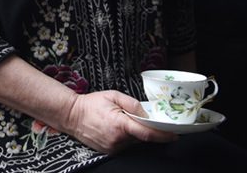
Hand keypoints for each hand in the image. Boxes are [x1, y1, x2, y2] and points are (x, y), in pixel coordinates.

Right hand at [62, 90, 178, 153]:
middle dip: (145, 128)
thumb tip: (147, 114)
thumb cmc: (91, 104)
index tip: (175, 135)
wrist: (71, 115)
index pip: (148, 134)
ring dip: (133, 132)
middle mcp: (117, 139)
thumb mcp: (113, 96)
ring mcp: (113, 147)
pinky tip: (115, 128)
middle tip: (137, 117)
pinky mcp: (109, 151)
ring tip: (120, 120)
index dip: (164, 135)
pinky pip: (125, 145)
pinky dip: (125, 137)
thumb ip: (133, 104)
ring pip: (133, 141)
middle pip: (142, 137)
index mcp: (120, 124)